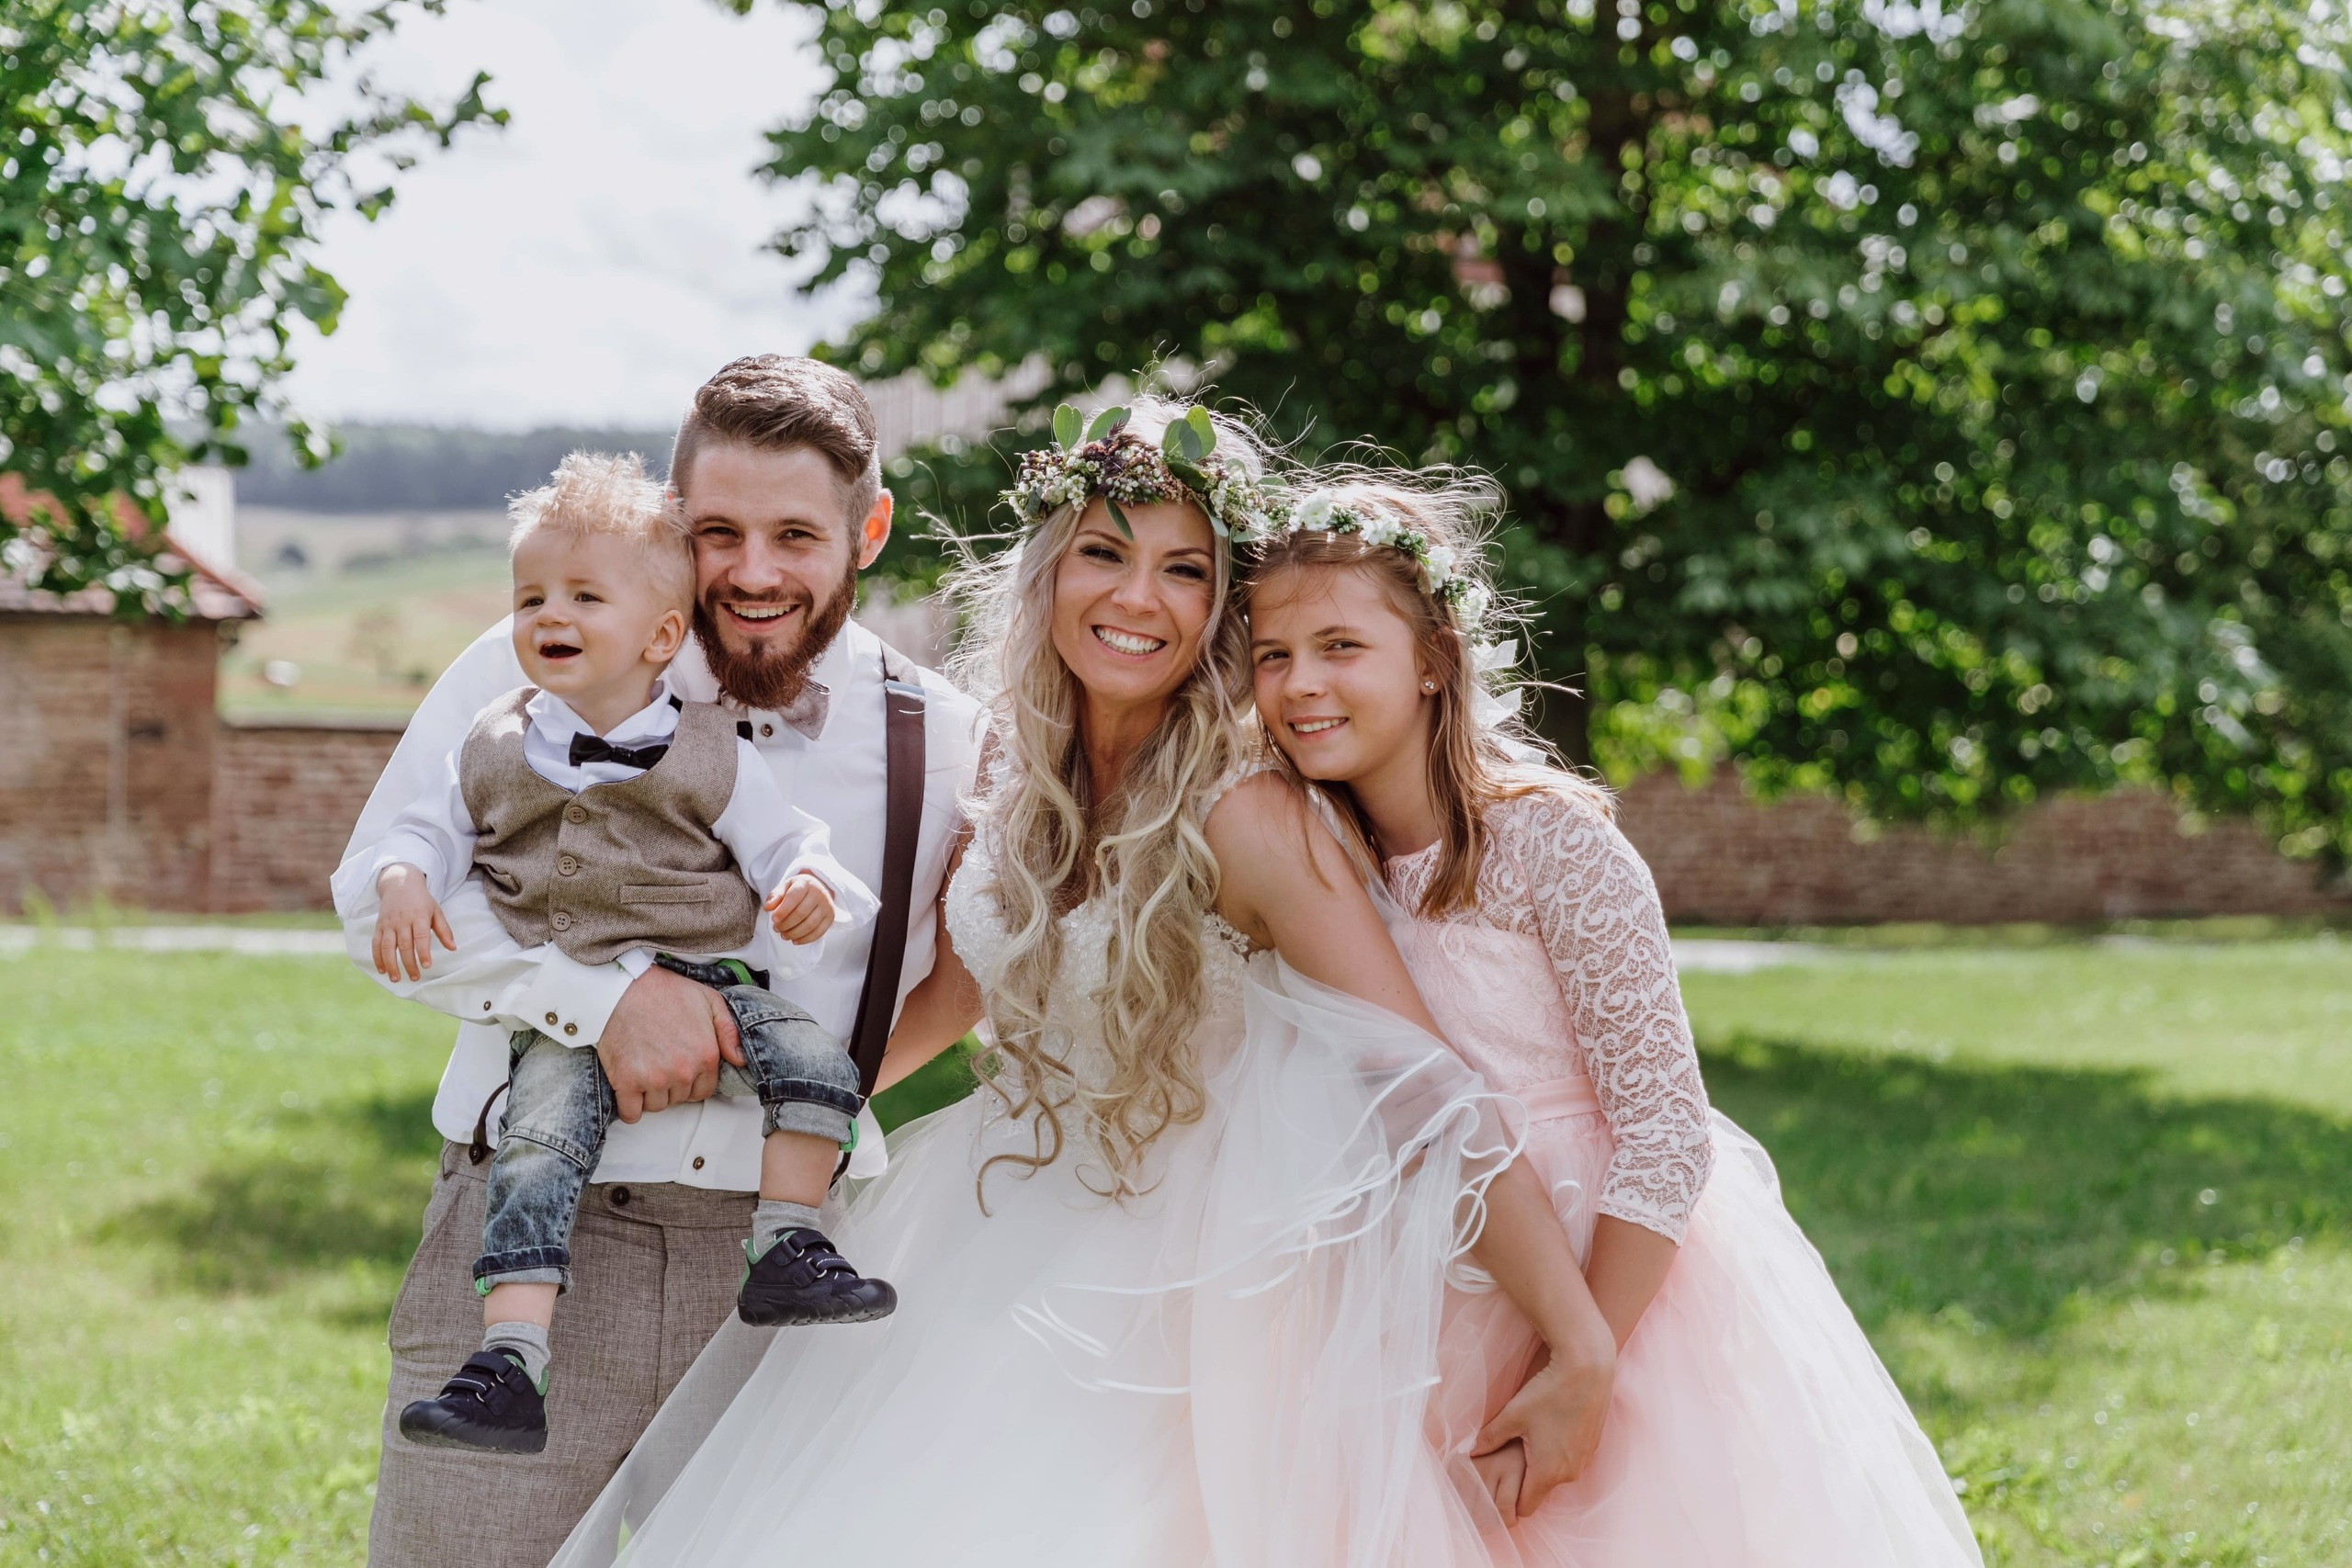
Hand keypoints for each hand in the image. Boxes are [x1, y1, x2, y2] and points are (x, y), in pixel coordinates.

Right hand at [372, 864, 453, 981]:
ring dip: (390, 964)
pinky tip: (382, 970)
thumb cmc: (421, 900)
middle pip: (404, 945)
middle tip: (415, 977)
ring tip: (396, 979)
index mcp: (418, 916)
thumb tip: (453, 948)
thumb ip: (444, 930)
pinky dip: (377, 958)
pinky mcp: (379, 926)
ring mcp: (388, 924)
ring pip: (387, 947)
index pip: (420, 936)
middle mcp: (401, 921)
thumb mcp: (436, 911)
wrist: (399, 884)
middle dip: (408, 963)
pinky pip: (375, 944)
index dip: (423, 952)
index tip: (427, 965)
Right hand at [596, 965, 743, 1122]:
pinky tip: (630, 1092)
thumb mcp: (710, 1001)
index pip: (704, 1091)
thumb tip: (740, 1060)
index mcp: (705, 1056)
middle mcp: (683, 1072)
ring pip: (657, 1106)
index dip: (692, 1081)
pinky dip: (630, 1108)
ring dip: (651, 1095)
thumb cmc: (666, 992)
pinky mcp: (627, 1082)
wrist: (624, 988)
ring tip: (645, 1070)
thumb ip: (729, 1032)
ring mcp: (655, 1079)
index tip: (680, 1068)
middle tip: (660, 1063)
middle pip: (680, 1098)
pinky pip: (631, 1113)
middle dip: (672, 1086)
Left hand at [765, 872, 837, 945]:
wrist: (818, 888)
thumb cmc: (797, 890)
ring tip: (784, 935)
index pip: (793, 897)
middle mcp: (819, 894)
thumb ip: (775, 896)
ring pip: (810, 925)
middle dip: (786, 924)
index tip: (773, 920)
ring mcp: (826, 906)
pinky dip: (805, 939)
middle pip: (801, 913)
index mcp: (805, 884)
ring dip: (794, 933)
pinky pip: (819, 932)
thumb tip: (767, 908)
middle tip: (776, 929)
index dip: (783, 910)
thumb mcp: (785, 887)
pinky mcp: (830, 917)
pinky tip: (795, 940)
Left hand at [1472, 1338, 1613, 1523]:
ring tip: (1528, 1440)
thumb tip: (1470, 1451)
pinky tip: (1548, 1430)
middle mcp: (1570, 1473)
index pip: (1524, 1507)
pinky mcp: (1592, 1447)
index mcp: (1548, 1472)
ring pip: (1556, 1475)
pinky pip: (1569, 1461)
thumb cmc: (1548, 1393)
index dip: (1508, 1502)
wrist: (1587, 1370)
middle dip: (1522, 1481)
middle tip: (1508, 1459)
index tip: (1495, 1489)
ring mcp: (1584, 1461)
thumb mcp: (1512, 1415)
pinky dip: (1557, 1453)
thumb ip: (1489, 1438)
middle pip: (1540, 1491)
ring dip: (1541, 1466)